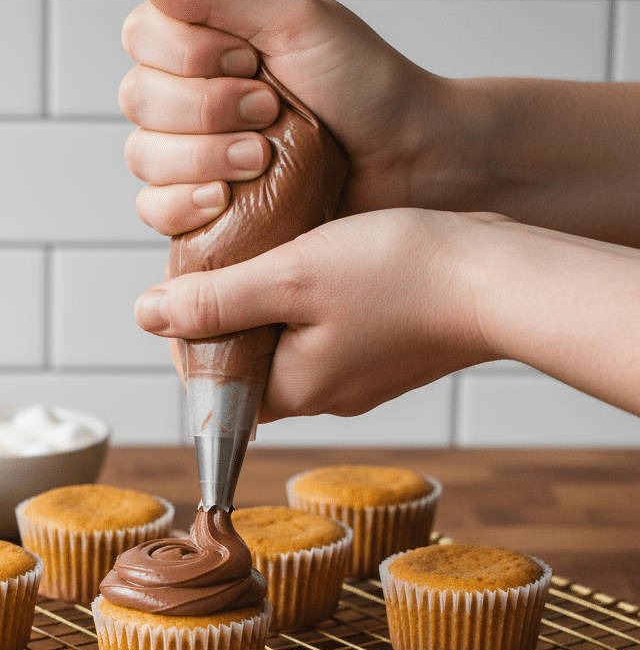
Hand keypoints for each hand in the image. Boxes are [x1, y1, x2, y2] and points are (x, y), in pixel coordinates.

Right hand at [120, 0, 441, 235]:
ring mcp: (190, 156)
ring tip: (261, 157)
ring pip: (144, 156)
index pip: (141, 38)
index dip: (186, 53)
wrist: (402, 156)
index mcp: (203, 43)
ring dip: (204, 156)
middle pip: (138, 99)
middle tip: (269, 109)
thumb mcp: (294, 21)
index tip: (248, 57)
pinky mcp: (201, 207)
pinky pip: (153, 210)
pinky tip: (223, 199)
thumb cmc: (361, 84)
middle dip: (207, 108)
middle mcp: (187, 98)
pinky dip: (183, 205)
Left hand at [134, 208, 502, 420]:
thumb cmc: (401, 274)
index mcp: (292, 391)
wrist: (501, 277)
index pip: (213, 386)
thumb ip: (217, 300)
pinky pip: (327, 333)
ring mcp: (358, 377)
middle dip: (228, 319)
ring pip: (287, 345)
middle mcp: (323, 395)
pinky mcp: (385, 353)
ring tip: (270, 254)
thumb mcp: (291, 276)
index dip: (190, 341)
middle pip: (248, 365)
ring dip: (269, 306)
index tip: (188, 291)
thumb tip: (147, 315)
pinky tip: (319, 262)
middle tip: (226, 261)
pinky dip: (311, 303)